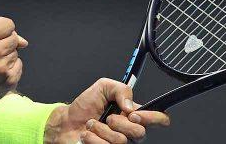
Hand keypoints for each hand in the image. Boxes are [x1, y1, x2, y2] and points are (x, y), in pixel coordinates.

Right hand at [0, 17, 27, 119]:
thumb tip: (24, 42)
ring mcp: (1, 70)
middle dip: (4, 42)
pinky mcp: (8, 83)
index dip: (1, 29)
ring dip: (6, 55)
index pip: (8, 24)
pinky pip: (18, 66)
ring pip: (16, 53)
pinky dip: (9, 67)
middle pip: (14, 38)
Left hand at [44, 78, 169, 142]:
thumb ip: (120, 89)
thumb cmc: (85, 106)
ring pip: (121, 141)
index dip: (154, 117)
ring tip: (93, 124)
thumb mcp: (103, 87)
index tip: (134, 113)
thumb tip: (130, 105)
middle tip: (108, 117)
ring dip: (101, 129)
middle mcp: (130, 132)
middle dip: (120, 122)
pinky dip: (93, 138)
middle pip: (140, 133)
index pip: (159, 119)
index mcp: (134, 115)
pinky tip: (88, 135)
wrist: (66, 122)